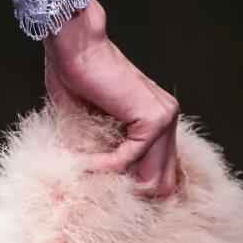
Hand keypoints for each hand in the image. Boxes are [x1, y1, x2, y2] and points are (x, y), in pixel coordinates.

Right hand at [43, 0, 180, 195]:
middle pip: (162, 184)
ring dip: (116, 185)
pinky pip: (128, 160)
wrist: (75, 45)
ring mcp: (164, 118)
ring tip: (89, 181)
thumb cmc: (75, 76)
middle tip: (99, 197)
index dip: (133, 190)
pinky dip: (103, 166)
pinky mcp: (152, 119)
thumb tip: (95, 188)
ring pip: (151, 178)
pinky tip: (83, 164)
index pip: (159, 173)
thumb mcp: (91, 124)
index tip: (105, 196)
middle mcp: (167, 119)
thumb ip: (102, 151)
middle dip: (130, 196)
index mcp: (157, 119)